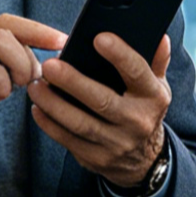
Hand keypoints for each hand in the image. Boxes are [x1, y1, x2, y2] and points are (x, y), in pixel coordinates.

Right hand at [0, 15, 67, 158]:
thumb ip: (7, 71)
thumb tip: (39, 65)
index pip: (8, 21)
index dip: (38, 29)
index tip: (61, 41)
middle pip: (7, 27)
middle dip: (30, 52)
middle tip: (31, 78)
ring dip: (17, 66)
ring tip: (14, 86)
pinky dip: (1, 81)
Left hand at [29, 33, 172, 190]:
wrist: (144, 160)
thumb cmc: (143, 110)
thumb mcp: (156, 87)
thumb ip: (156, 60)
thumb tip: (159, 36)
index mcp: (153, 97)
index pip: (137, 72)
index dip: (120, 55)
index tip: (99, 38)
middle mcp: (137, 121)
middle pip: (102, 101)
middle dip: (73, 82)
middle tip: (50, 65)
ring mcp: (116, 143)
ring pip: (80, 123)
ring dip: (54, 104)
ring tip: (36, 85)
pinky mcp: (96, 158)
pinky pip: (68, 140)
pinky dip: (50, 124)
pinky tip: (37, 108)